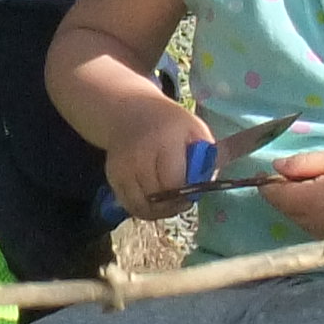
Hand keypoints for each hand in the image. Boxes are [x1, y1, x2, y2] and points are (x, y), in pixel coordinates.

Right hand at [99, 103, 211, 220]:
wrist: (130, 113)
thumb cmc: (170, 124)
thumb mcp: (195, 130)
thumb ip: (207, 158)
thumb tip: (211, 185)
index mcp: (163, 140)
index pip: (174, 182)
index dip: (186, 193)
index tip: (193, 191)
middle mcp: (138, 155)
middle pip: (157, 198)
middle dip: (174, 204)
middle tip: (184, 199)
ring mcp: (121, 168)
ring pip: (142, 207)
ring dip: (159, 211)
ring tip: (170, 202)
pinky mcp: (112, 178)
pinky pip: (130, 206)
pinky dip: (145, 209)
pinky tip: (155, 200)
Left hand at [251, 149, 323, 240]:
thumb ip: (302, 163)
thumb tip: (275, 167)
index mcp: (305, 202)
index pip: (270, 194)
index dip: (268, 179)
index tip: (279, 167)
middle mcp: (308, 224)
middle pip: (283, 206)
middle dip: (287, 189)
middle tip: (312, 171)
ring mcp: (321, 235)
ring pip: (297, 216)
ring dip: (301, 201)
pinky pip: (313, 224)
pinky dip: (316, 211)